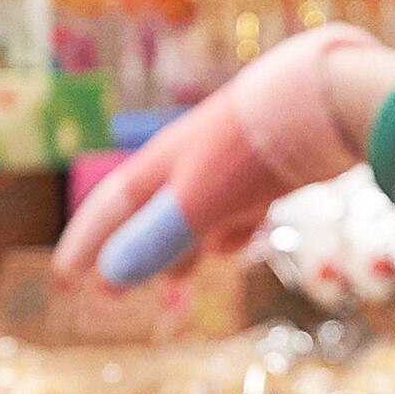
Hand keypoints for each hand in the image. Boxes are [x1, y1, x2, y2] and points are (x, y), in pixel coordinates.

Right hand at [57, 25, 394, 286]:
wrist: (327, 102)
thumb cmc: (252, 149)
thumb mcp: (197, 201)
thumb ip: (156, 239)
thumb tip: (110, 277)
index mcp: (165, 160)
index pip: (113, 205)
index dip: (88, 243)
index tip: (67, 278)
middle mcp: (193, 157)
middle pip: (152, 212)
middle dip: (133, 251)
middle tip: (112, 291)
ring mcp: (234, 161)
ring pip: (197, 212)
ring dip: (183, 247)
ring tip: (176, 279)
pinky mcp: (272, 167)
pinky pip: (237, 205)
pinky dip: (230, 228)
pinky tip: (236, 242)